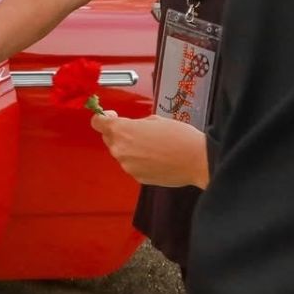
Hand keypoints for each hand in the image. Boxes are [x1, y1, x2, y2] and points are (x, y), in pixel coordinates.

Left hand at [90, 111, 209, 187]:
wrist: (197, 160)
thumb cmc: (179, 137)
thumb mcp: (155, 119)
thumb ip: (136, 123)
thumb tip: (132, 127)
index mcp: (122, 130)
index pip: (97, 123)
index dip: (103, 118)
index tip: (111, 116)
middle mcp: (120, 149)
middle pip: (109, 139)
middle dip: (119, 134)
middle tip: (137, 131)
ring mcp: (128, 166)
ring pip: (121, 153)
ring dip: (130, 148)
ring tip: (151, 145)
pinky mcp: (138, 177)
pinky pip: (132, 165)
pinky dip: (139, 161)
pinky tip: (155, 157)